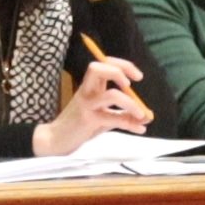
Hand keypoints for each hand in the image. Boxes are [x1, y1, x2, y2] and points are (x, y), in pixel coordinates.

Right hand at [31, 58, 148, 155]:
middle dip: (119, 71)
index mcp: (90, 87)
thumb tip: (148, 117)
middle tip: (131, 85)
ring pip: (111, 95)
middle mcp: (86, 92)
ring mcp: (86, 105)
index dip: (122, 65)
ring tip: (141, 114)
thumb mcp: (104, 118)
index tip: (137, 77)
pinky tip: (138, 129)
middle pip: (98, 69)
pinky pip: (112, 118)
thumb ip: (123, 115)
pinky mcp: (88, 120)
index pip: (104, 64)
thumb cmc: (79, 126)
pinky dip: (129, 123)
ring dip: (131, 103)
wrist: (56, 140)